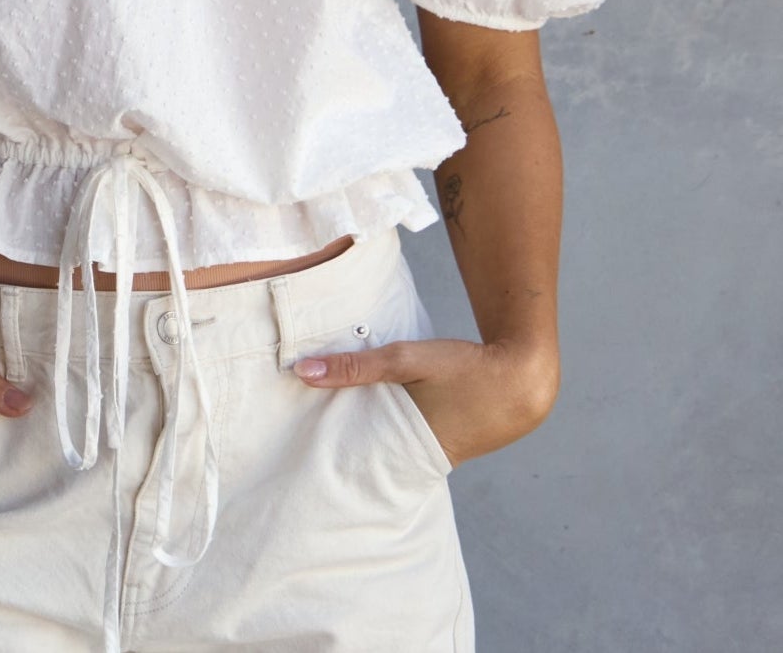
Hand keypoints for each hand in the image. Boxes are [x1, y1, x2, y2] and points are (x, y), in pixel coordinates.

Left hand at [292, 337, 559, 467]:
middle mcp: (419, 460)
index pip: (354, 461)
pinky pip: (407, 437)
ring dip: (366, 430)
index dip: (326, 454)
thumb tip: (301, 372)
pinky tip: (374, 411)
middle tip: (304, 436)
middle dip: (342, 444)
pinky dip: (389, 424)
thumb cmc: (465, 369)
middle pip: (369, 454)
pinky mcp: (447, 440)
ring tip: (330, 420)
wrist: (525, 376)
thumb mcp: (406, 360)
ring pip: (387, 443)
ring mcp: (437, 454)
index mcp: (405, 448)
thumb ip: (355, 366)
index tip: (295, 449)